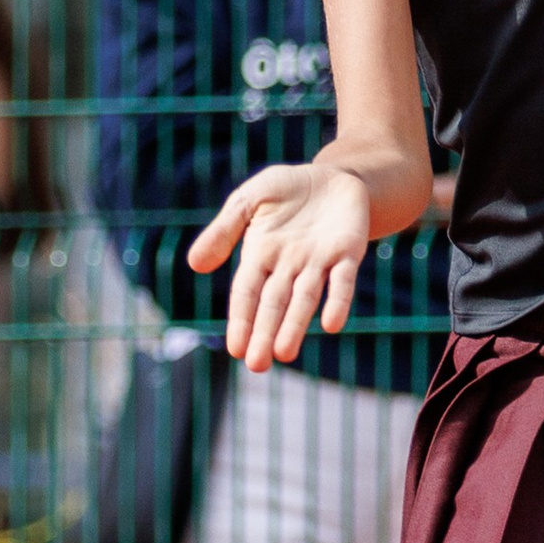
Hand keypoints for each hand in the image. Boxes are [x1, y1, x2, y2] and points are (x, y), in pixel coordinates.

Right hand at [187, 161, 374, 369]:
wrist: (332, 177)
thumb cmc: (286, 191)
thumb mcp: (248, 200)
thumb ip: (224, 230)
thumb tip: (195, 266)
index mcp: (260, 255)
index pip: (247, 293)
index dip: (241, 320)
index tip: (235, 348)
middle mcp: (288, 266)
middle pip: (274, 304)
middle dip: (265, 333)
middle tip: (257, 365)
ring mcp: (319, 262)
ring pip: (305, 299)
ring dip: (296, 326)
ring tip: (284, 353)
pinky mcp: (348, 253)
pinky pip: (342, 281)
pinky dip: (338, 301)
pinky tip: (332, 324)